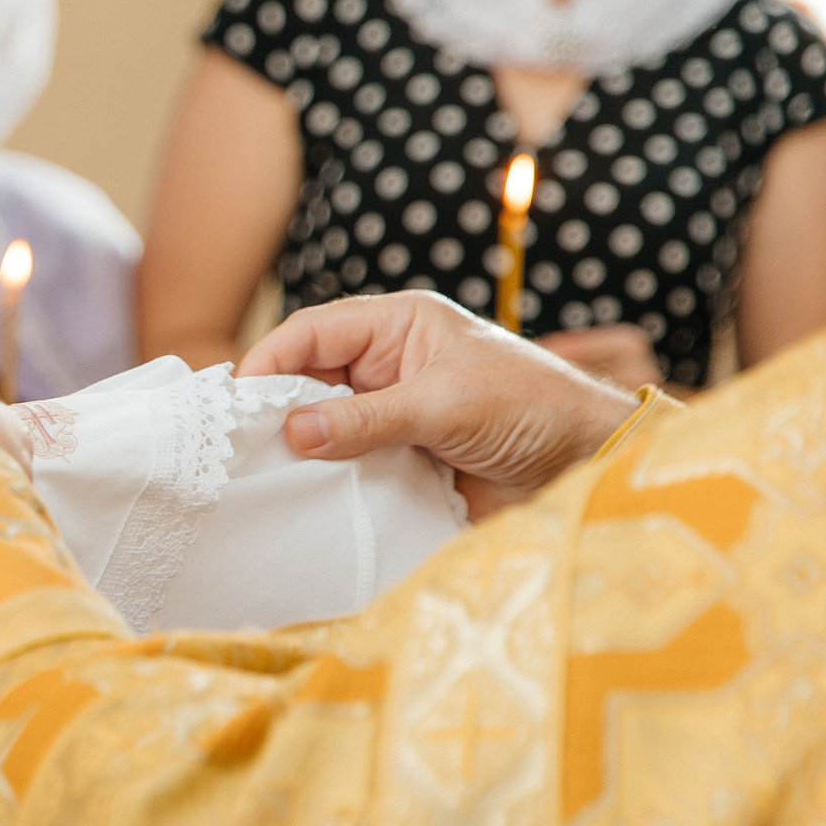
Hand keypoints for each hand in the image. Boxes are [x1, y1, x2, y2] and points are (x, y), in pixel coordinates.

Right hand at [238, 293, 642, 517]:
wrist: (588, 464)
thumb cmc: (533, 408)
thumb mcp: (446, 405)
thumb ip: (368, 419)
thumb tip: (292, 433)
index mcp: (398, 326)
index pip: (312, 332)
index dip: (270, 362)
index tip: (237, 404)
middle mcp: (387, 365)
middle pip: (307, 379)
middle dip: (275, 409)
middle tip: (240, 448)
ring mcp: (391, 413)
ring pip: (321, 425)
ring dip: (299, 450)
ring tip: (262, 477)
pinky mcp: (398, 458)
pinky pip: (345, 465)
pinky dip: (324, 481)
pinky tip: (303, 499)